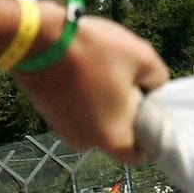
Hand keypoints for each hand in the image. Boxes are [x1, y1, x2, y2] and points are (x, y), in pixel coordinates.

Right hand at [12, 7, 168, 164]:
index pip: (136, 155)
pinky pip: (73, 110)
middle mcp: (84, 142)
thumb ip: (158, 79)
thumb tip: (153, 87)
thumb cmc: (94, 50)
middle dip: (122, 114)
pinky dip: (80, 96)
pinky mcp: (46, 113)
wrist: (35, 36)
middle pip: (113, 135)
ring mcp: (61, 129)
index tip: (145, 112)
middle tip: (124, 84)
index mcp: (111, 139)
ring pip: (92, 121)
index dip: (145, 136)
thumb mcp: (143, 57)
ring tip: (99, 73)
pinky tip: (81, 71)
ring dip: (100, 103)